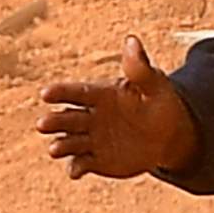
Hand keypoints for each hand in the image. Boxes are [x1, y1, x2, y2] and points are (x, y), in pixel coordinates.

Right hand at [37, 37, 199, 179]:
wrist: (171, 134)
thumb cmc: (159, 103)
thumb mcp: (154, 85)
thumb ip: (140, 68)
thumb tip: (132, 40)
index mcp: (98, 94)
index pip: (74, 92)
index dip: (59, 92)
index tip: (45, 93)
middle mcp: (88, 116)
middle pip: (65, 118)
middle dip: (53, 121)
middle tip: (42, 124)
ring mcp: (90, 139)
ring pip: (68, 142)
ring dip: (60, 146)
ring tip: (55, 149)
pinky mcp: (96, 159)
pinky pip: (82, 164)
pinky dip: (76, 168)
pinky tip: (75, 172)